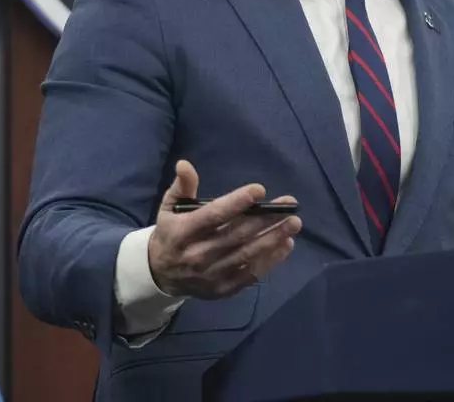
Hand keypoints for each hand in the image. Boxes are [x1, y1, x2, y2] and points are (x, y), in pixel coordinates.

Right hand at [148, 160, 301, 298]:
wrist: (160, 275)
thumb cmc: (171, 233)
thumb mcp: (169, 208)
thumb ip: (182, 187)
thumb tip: (185, 164)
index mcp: (183, 232)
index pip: (213, 215)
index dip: (237, 202)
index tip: (259, 190)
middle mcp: (197, 254)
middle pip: (236, 235)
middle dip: (265, 219)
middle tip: (289, 205)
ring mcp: (210, 274)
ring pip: (247, 255)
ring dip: (273, 239)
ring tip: (293, 224)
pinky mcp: (222, 289)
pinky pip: (249, 275)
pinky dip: (270, 261)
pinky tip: (285, 246)